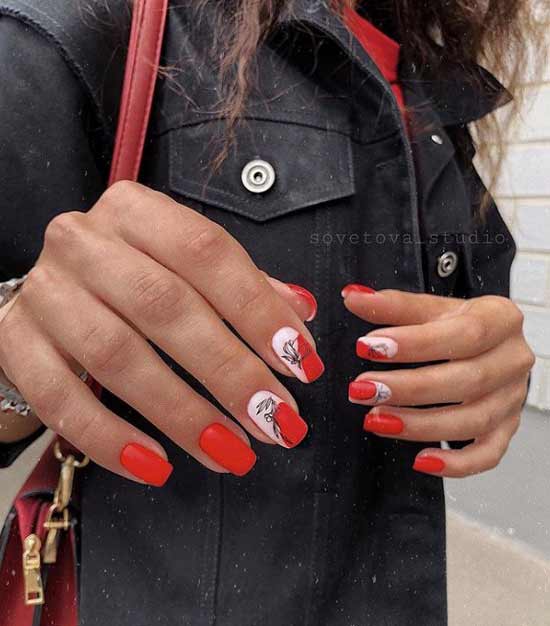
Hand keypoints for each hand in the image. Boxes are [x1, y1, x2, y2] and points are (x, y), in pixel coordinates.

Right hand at [0, 181, 322, 483]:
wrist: (49, 292)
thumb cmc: (130, 279)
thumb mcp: (184, 266)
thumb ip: (242, 286)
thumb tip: (299, 316)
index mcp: (136, 211)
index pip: (207, 252)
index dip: (259, 310)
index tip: (299, 362)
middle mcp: (84, 241)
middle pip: (166, 306)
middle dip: (229, 371)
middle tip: (276, 419)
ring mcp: (45, 291)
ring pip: (118, 356)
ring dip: (182, 413)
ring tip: (232, 452)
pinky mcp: (15, 341)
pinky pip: (59, 398)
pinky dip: (110, 438)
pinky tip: (156, 466)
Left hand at [342, 284, 534, 477]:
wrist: (490, 343)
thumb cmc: (458, 324)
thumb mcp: (430, 309)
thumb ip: (393, 305)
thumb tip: (352, 298)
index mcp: (501, 319)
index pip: (463, 334)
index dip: (414, 344)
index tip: (367, 346)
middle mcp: (513, 360)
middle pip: (467, 380)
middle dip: (408, 388)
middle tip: (362, 389)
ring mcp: (512, 399)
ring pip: (473, 421)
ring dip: (420, 425)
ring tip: (375, 420)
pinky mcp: (506, 429)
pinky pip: (487, 454)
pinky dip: (456, 464)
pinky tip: (420, 461)